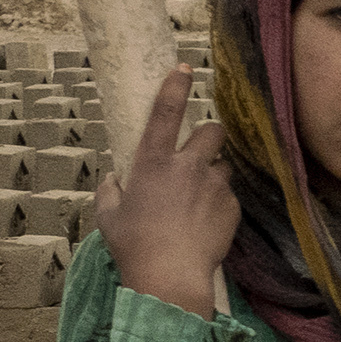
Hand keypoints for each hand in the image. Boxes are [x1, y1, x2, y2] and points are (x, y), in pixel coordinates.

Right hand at [97, 61, 237, 313]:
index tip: (185, 66)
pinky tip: (206, 224)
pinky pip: (229, 196)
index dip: (175, 86)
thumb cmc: (133, 245)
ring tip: (200, 199)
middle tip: (199, 154)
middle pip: (213, 131)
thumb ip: (109, 192)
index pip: (165, 112)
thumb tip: (112, 180)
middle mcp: (187, 166)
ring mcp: (213, 185)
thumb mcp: (108, 216)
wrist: (171, 275)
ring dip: (214, 174)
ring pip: (224, 165)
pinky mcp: (232, 206)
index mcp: (152, 162)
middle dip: (209, 136)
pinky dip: (220, 204)